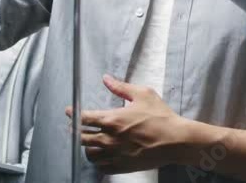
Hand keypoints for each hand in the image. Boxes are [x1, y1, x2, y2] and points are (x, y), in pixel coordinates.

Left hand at [67, 74, 190, 173]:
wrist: (175, 140)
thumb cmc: (161, 116)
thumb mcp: (143, 94)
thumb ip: (121, 87)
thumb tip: (106, 79)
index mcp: (113, 119)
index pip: (84, 118)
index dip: (73, 113)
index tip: (70, 111)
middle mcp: (110, 138)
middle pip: (81, 137)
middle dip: (75, 130)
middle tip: (75, 127)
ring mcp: (115, 154)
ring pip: (90, 154)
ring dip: (86, 146)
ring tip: (89, 142)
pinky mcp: (122, 165)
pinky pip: (102, 167)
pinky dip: (98, 161)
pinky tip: (101, 156)